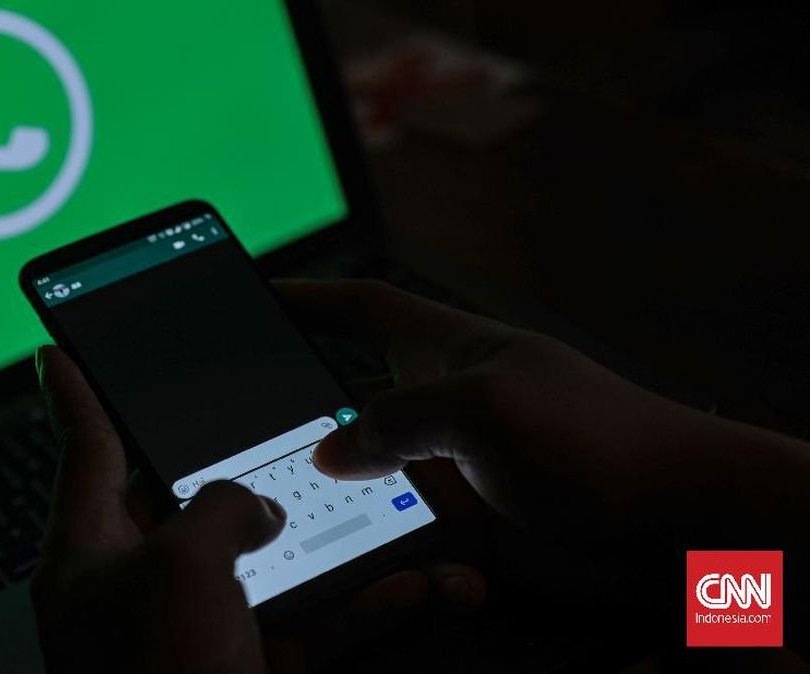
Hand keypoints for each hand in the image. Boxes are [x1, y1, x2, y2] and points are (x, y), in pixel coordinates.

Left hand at [30, 345, 485, 672]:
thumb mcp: (181, 567)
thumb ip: (216, 508)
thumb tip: (253, 509)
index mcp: (89, 559)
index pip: (85, 453)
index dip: (76, 395)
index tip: (60, 348)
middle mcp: (140, 592)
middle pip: (187, 498)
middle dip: (237, 457)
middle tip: (261, 407)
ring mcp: (199, 635)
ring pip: (270, 560)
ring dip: (333, 535)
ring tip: (383, 494)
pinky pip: (315, 624)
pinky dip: (367, 603)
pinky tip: (424, 580)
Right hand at [278, 279, 809, 547]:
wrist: (679, 521)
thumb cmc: (599, 439)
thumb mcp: (483, 409)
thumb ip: (398, 419)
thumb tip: (331, 449)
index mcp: (449, 351)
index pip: (363, 309)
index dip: (308, 298)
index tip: (254, 295)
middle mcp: (447, 405)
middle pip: (354, 396)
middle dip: (304, 410)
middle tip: (250, 430)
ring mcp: (459, 466)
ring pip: (375, 478)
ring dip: (344, 496)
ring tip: (295, 514)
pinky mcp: (475, 525)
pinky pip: (412, 538)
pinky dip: (397, 553)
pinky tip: (389, 569)